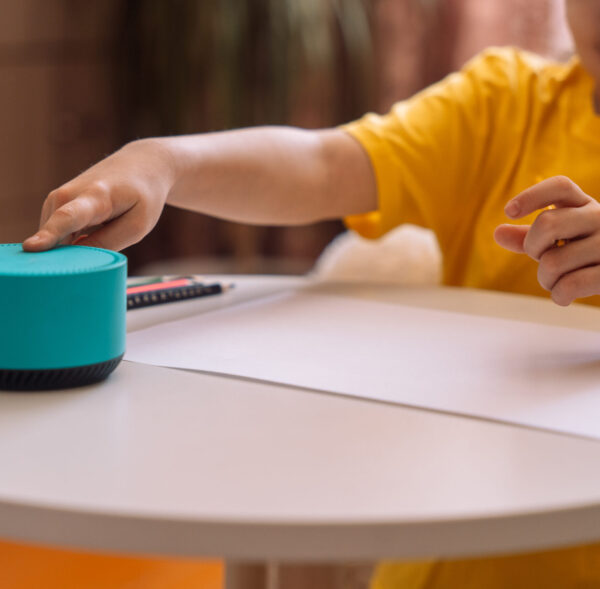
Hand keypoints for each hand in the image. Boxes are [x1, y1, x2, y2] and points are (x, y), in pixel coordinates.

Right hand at [23, 139, 175, 251]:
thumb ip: (108, 243)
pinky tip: (93, 229)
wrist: (141, 164)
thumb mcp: (138, 225)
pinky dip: (72, 240)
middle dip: (69, 255)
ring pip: (57, 238)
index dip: (50, 235)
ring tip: (103, 229)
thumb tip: (77, 260)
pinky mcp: (55, 203)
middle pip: (57, 235)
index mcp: (95, 197)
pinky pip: (57, 234)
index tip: (30, 247)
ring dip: (76, 246)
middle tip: (97, 248)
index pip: (68, 218)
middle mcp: (69, 194)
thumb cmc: (143, 198)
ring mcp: (58, 197)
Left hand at [494, 176, 599, 305]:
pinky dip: (558, 295)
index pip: (560, 187)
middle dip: (532, 247)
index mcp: (584, 205)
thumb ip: (528, 236)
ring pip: (552, 263)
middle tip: (541, 258)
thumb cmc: (583, 255)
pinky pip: (570, 285)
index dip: (532, 196)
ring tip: (556, 281)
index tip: (509, 211)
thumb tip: (498, 233)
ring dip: (545, 279)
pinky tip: (563, 295)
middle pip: (547, 224)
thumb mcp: (559, 239)